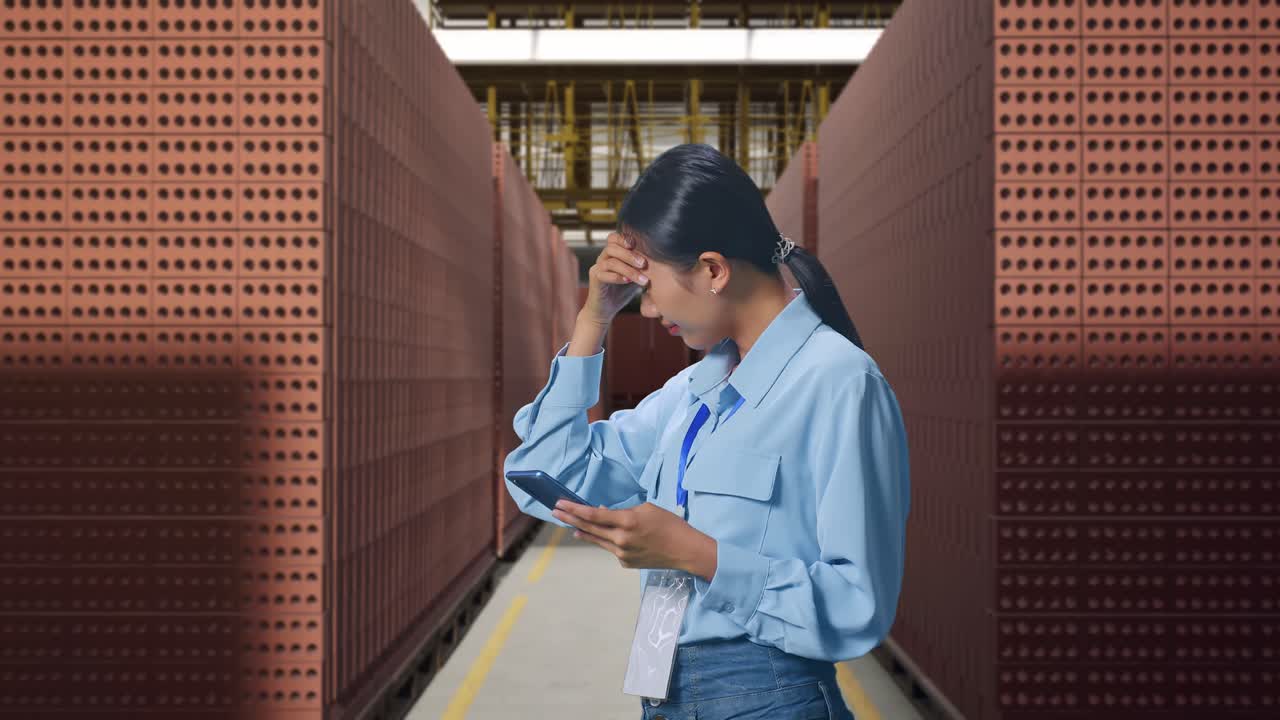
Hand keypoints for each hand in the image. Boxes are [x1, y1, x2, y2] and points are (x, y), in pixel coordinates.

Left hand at [551, 500, 716, 577]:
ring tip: (570, 525)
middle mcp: (621, 539)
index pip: (594, 514)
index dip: (574, 509)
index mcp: (627, 521)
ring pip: (597, 540)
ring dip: (583, 531)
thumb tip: (603, 511)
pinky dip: (606, 540)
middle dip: (570, 519)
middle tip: (555, 511)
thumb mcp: (647, 509)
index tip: (560, 504)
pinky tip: (603, 536)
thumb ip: (623, 511)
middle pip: (589, 528)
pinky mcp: (626, 563)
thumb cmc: (669, 525)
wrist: (685, 551)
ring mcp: (622, 553)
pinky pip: (611, 548)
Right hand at [582, 231, 649, 324]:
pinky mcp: (595, 279)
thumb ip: (642, 266)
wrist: (605, 310)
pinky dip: (618, 277)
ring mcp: (597, 268)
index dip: (625, 238)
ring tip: (643, 279)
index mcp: (612, 254)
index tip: (638, 246)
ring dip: (628, 269)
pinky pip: (604, 274)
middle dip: (630, 255)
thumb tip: (662, 258)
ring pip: (611, 262)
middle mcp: (603, 258)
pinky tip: (628, 282)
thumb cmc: (622, 291)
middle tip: (644, 264)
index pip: (614, 238)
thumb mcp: (636, 276)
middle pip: (612, 247)